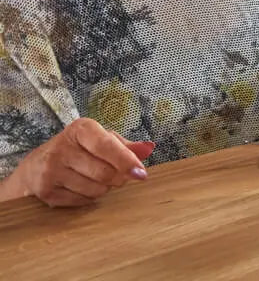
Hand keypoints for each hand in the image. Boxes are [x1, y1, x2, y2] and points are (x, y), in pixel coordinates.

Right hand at [10, 118, 154, 207]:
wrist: (36, 165)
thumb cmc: (78, 149)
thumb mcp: (100, 139)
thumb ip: (125, 145)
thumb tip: (149, 149)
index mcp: (80, 129)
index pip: (106, 145)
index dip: (126, 160)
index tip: (141, 173)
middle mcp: (63, 148)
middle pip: (104, 172)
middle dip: (119, 178)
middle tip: (121, 176)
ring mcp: (52, 171)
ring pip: (95, 189)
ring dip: (105, 188)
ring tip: (99, 178)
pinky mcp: (46, 191)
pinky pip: (82, 201)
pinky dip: (90, 197)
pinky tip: (84, 187)